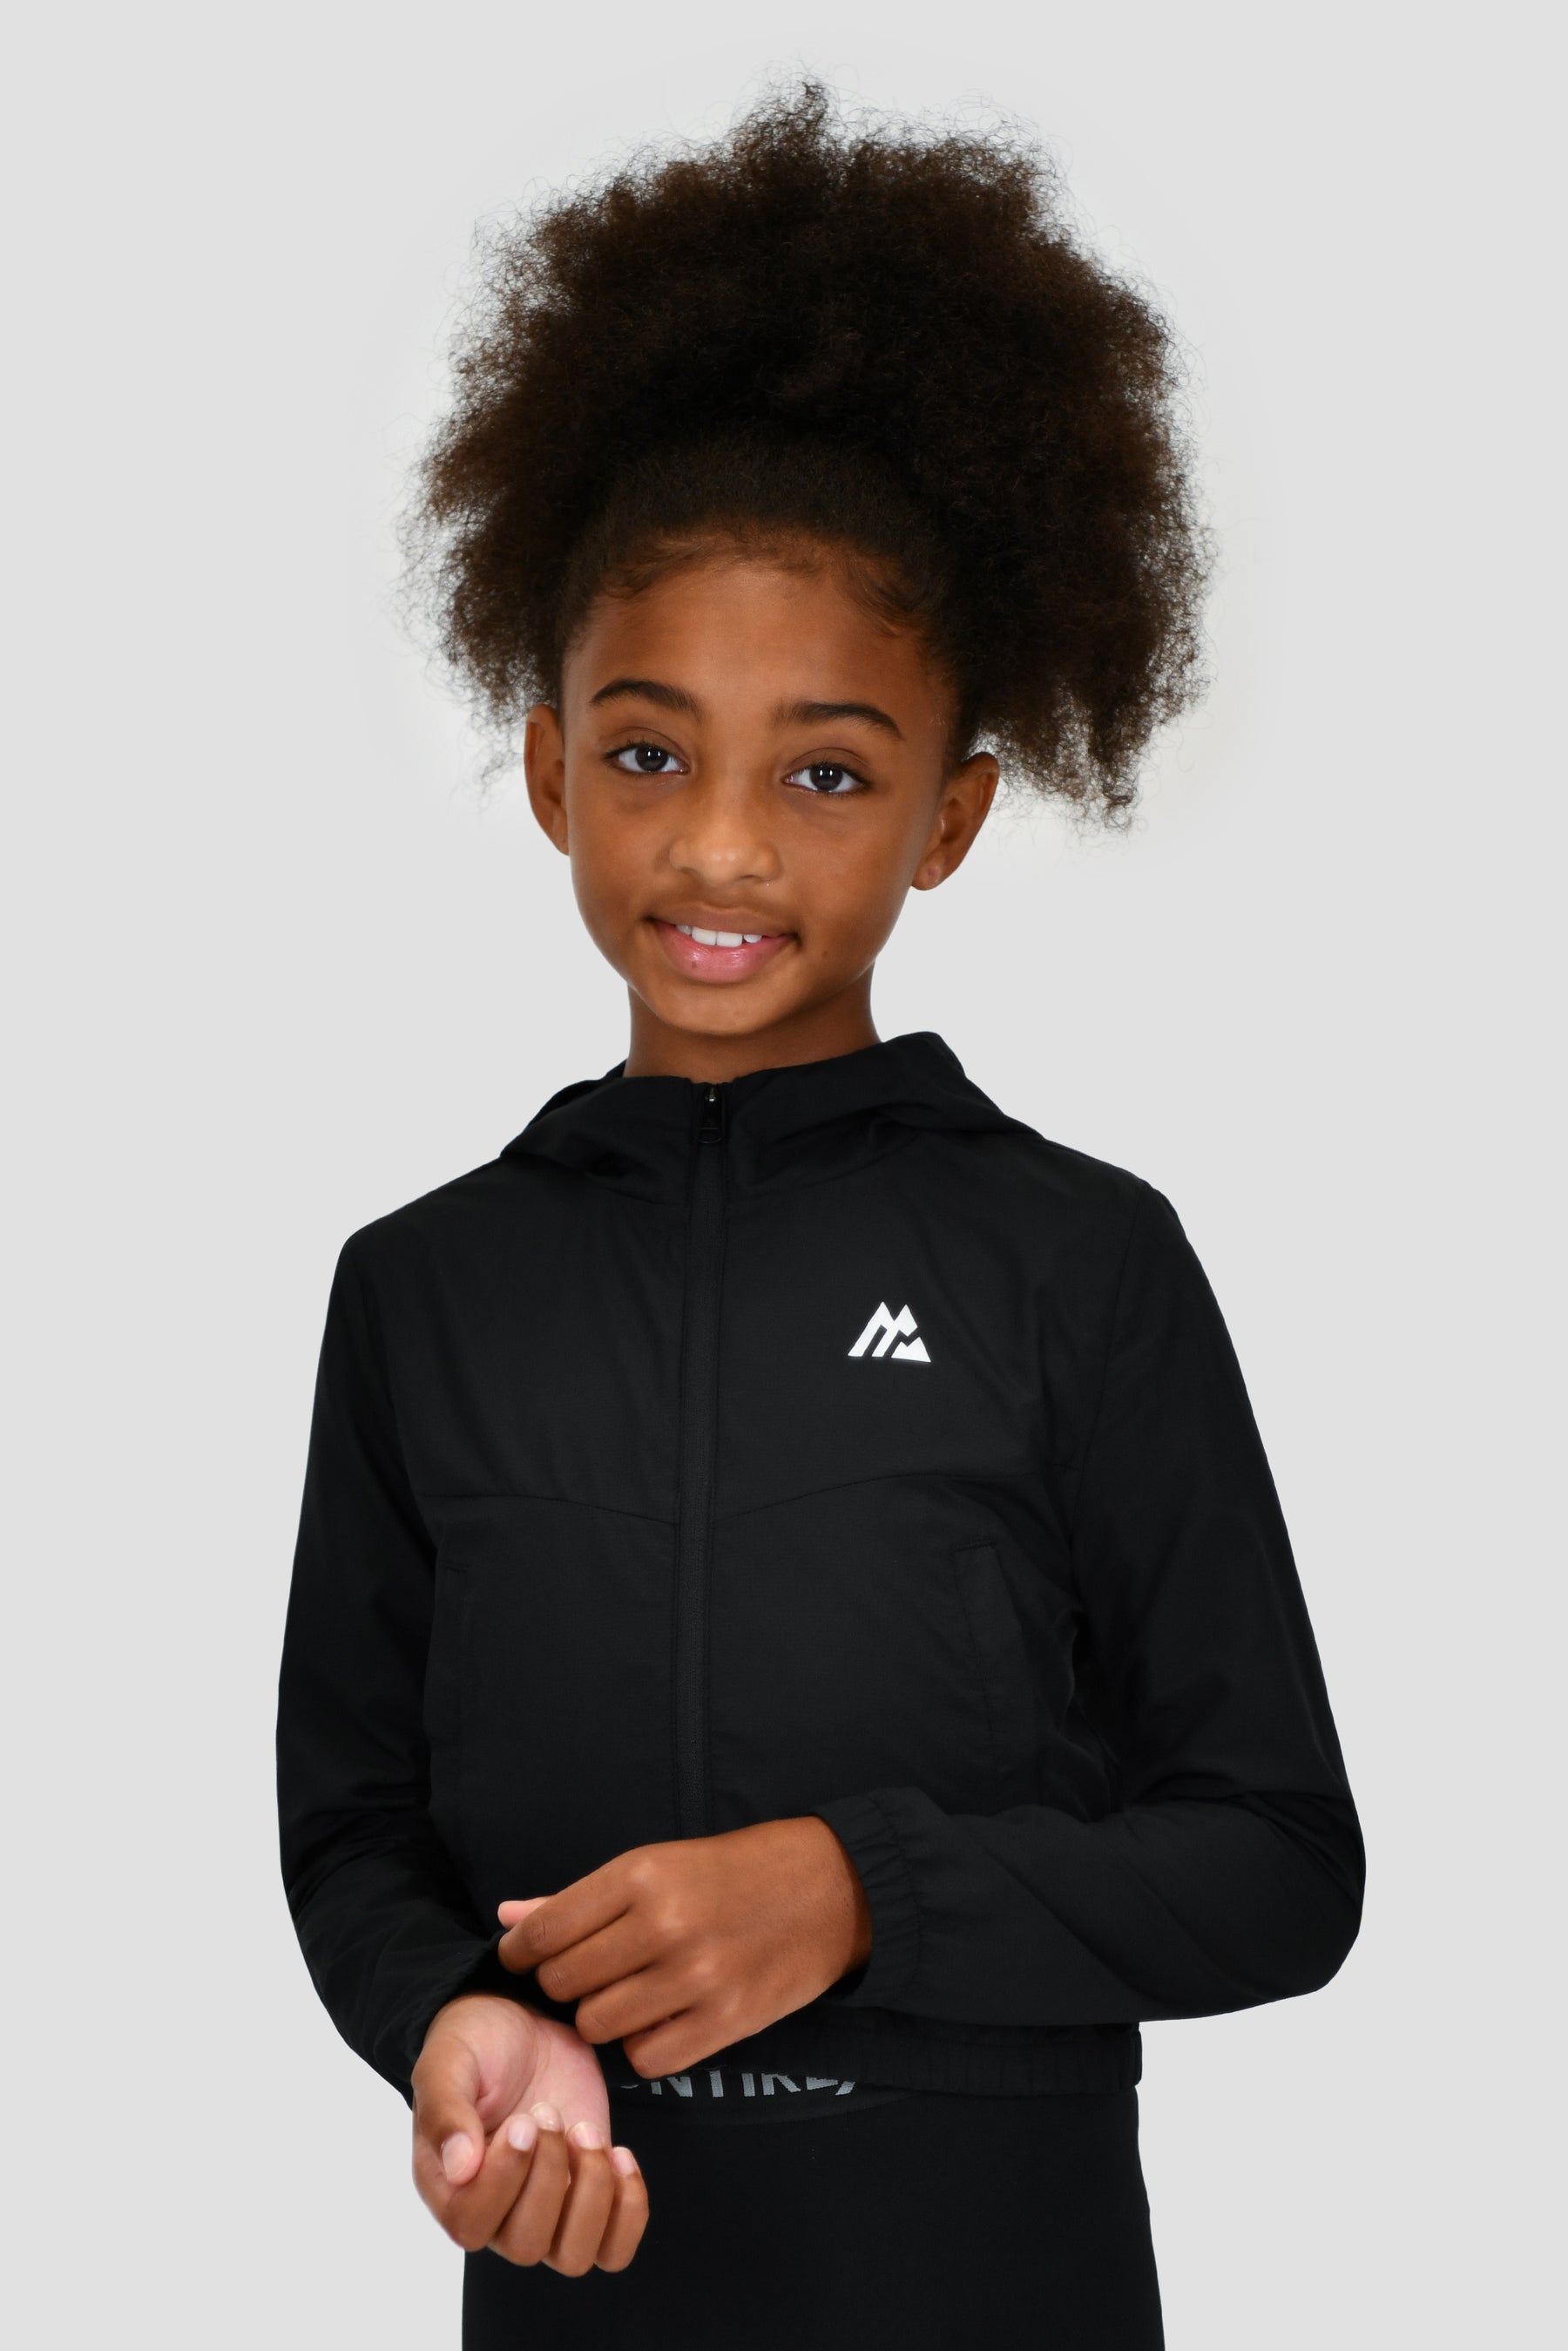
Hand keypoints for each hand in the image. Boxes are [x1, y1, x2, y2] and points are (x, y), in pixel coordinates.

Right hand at [410, 1993, 647, 2273]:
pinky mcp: (586, 2198)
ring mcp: (545, 2211)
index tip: (523, 2121)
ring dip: (591, 2194)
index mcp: (448, 2187)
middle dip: (549, 2176)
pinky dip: (628, 2210)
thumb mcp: (449, 2062)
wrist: (524, 2026)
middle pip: (526, 2245)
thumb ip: (445, 2110)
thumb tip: (459, 2169)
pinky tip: (620, 2153)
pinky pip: (614, 2248)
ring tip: (585, 2131)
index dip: (505, 2180)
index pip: (472, 2226)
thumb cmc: (476, 2044)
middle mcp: (495, 2213)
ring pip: (574, 2256)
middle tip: (549, 2112)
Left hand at [496, 1816, 872, 2077]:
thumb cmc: (731, 1872)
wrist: (826, 1890)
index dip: (521, 1953)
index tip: (525, 1958)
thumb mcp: (656, 1864)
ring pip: (597, 2025)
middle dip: (565, 1984)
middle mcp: (664, 1926)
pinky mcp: (725, 2022)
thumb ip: (578, 1899)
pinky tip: (660, 2018)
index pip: (543, 1932)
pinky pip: (645, 2058)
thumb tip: (508, 1918)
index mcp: (641, 1875)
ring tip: (628, 1993)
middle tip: (590, 1973)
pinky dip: (643, 2045)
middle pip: (564, 1983)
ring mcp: (696, 1978)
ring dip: (602, 2015)